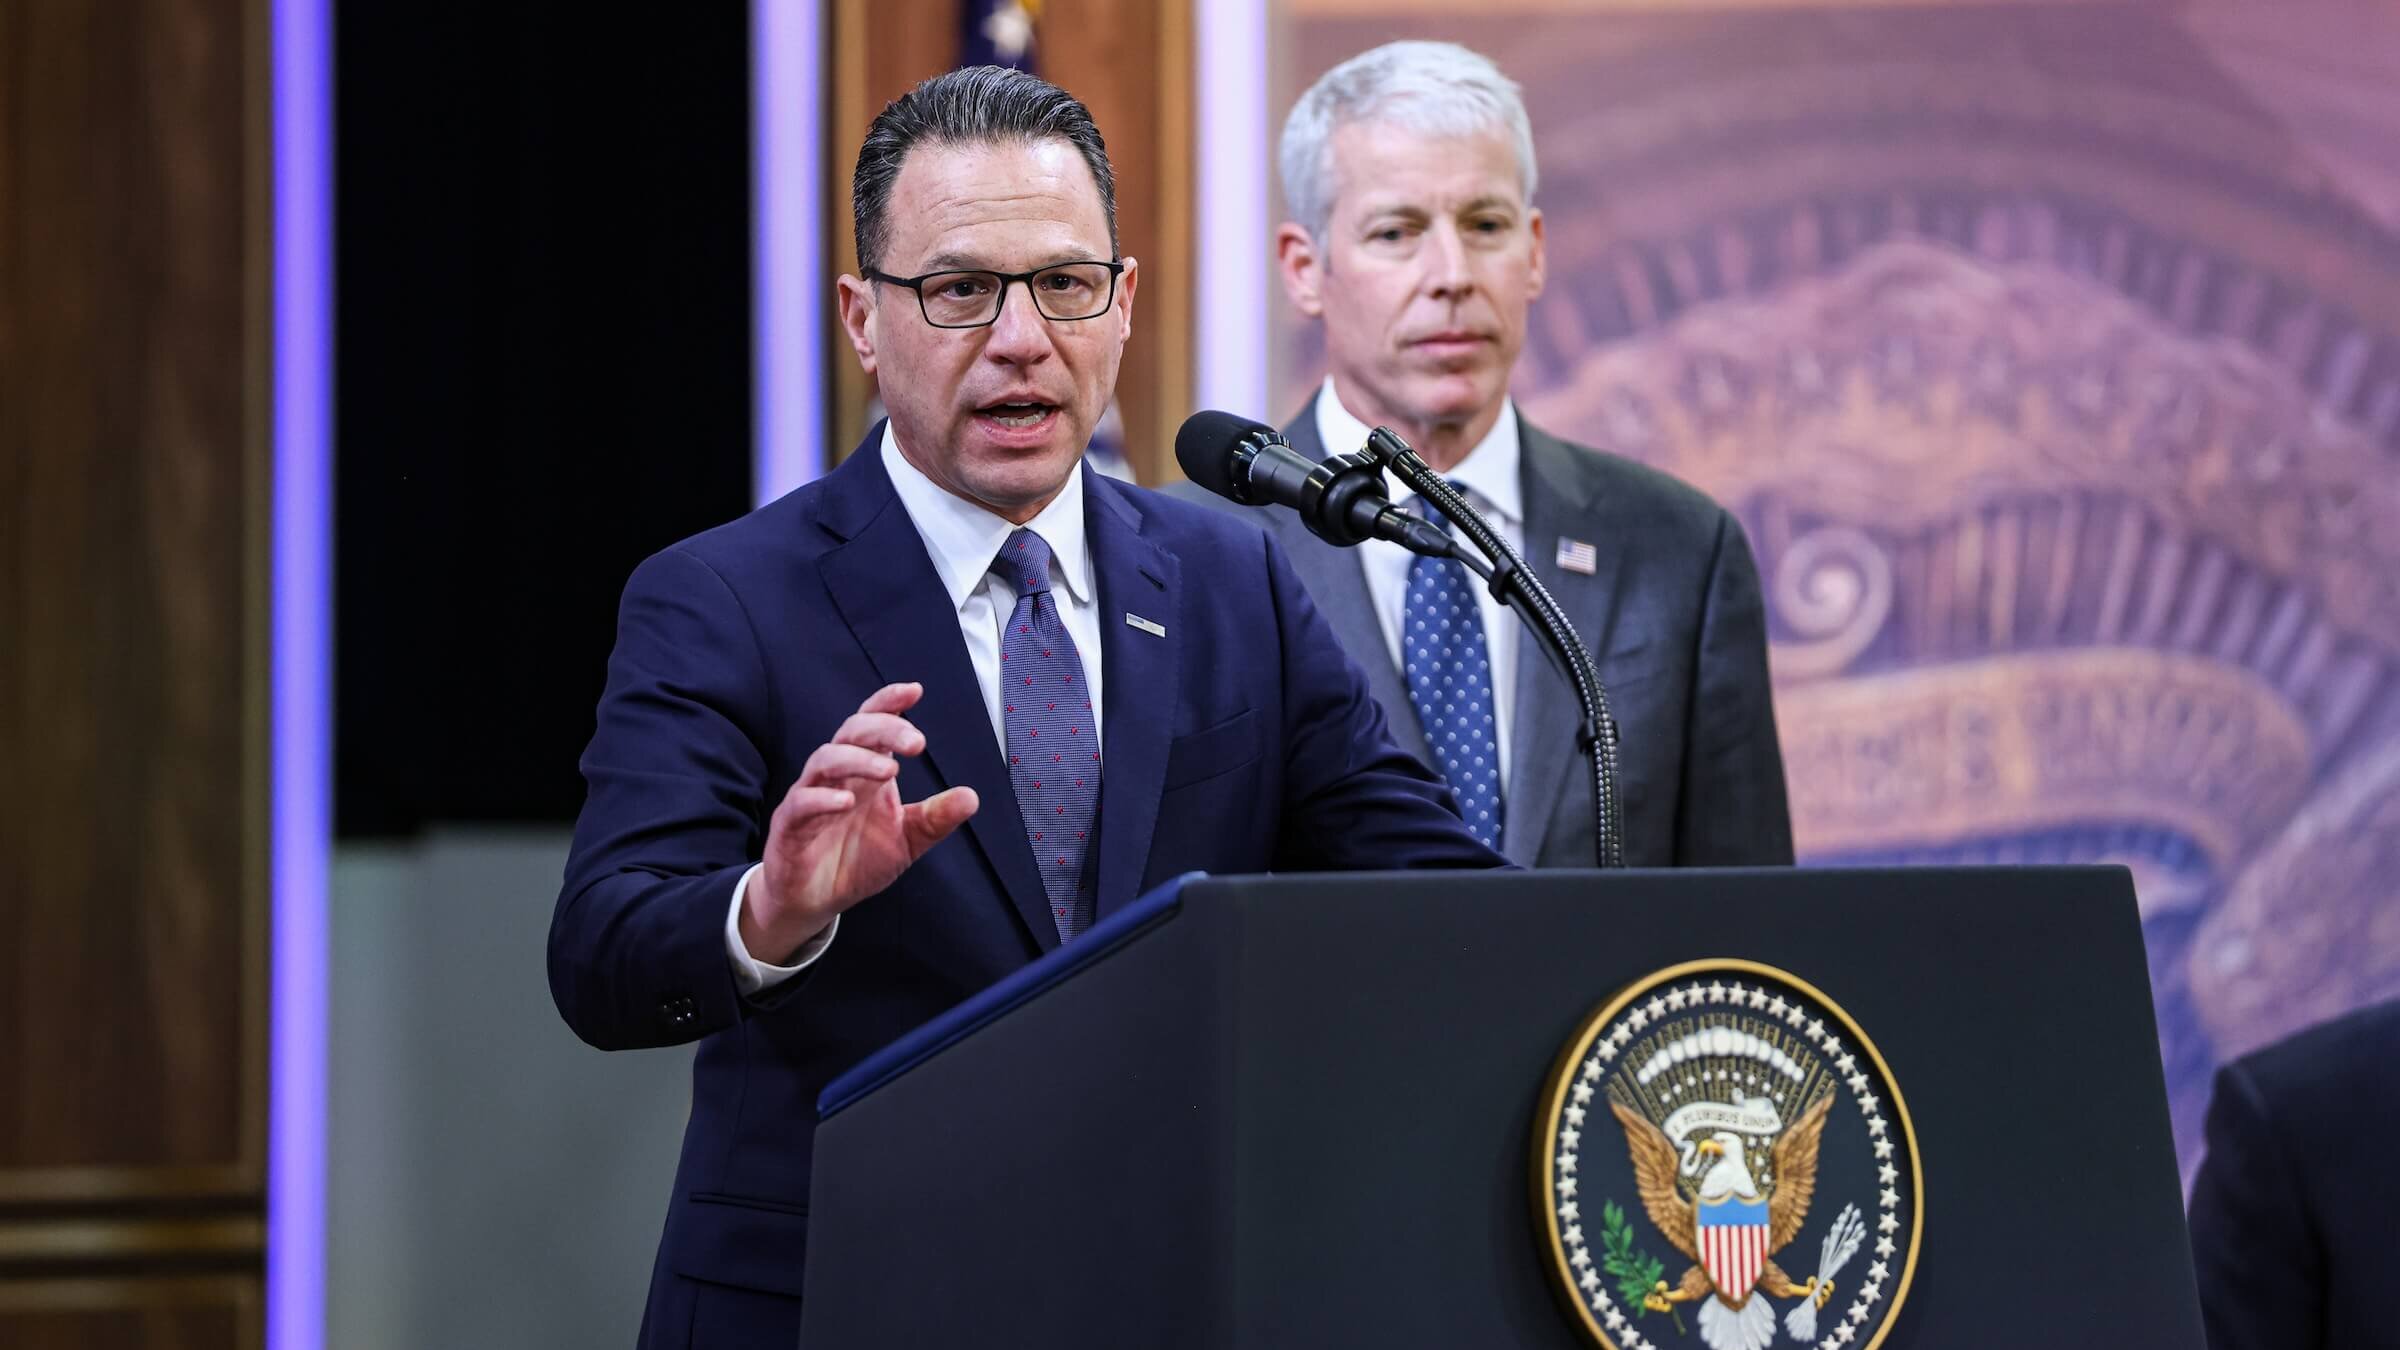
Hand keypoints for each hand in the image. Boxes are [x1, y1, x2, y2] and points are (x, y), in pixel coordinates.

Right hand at [743, 682, 977, 961]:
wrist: (816, 900)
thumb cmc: (857, 861)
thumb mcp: (906, 840)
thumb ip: (935, 818)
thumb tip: (972, 797)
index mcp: (864, 773)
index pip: (871, 725)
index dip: (888, 703)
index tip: (915, 691)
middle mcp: (836, 777)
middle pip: (851, 733)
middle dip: (883, 729)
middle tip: (917, 743)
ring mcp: (809, 797)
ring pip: (824, 759)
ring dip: (858, 759)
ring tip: (890, 771)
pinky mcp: (789, 826)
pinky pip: (801, 803)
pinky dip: (822, 798)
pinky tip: (846, 801)